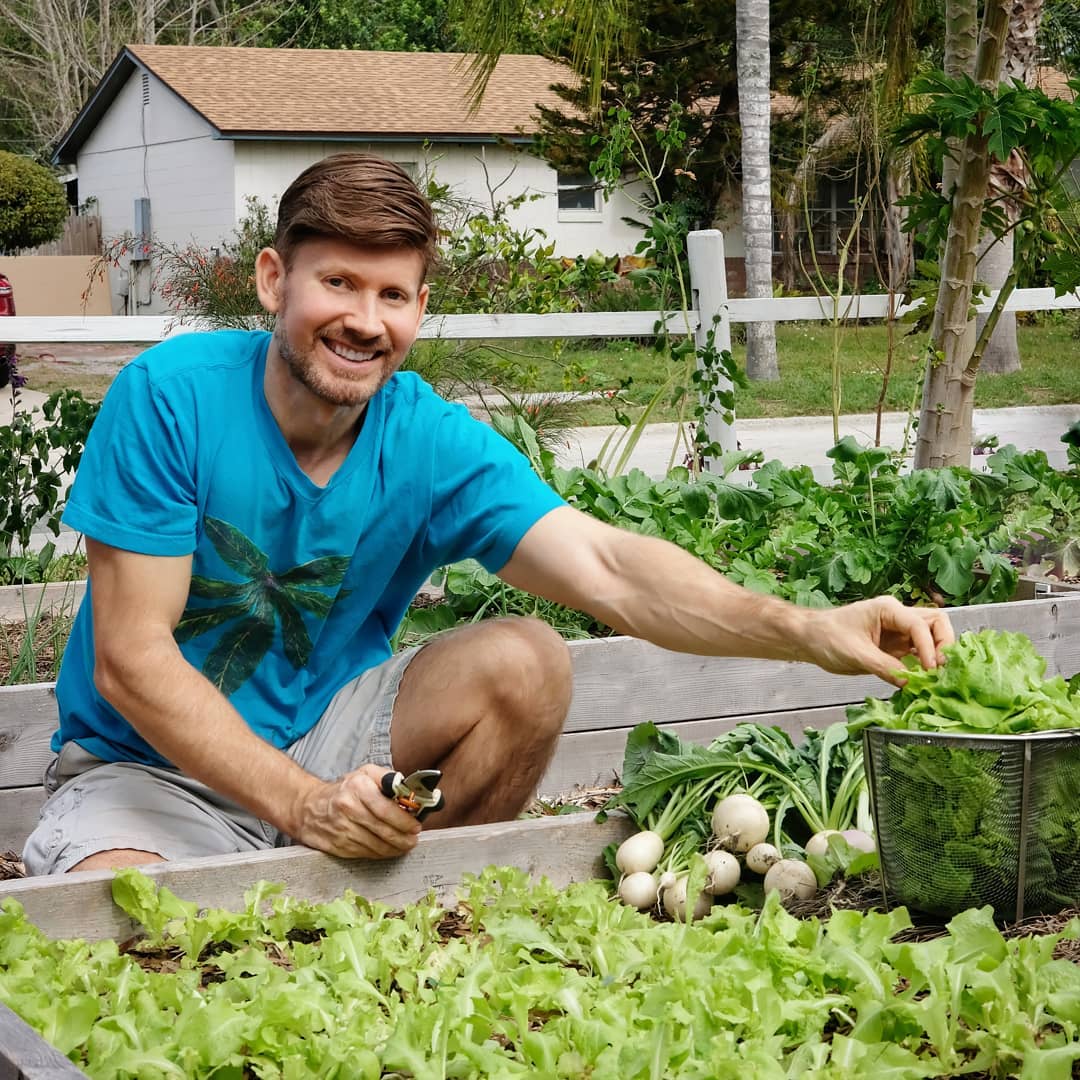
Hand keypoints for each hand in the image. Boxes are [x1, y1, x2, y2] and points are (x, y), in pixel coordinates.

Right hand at [292, 764, 421, 858]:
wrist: (309, 807)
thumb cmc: (344, 789)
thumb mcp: (366, 773)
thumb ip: (389, 779)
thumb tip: (410, 792)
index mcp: (357, 787)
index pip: (385, 809)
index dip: (404, 821)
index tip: (416, 826)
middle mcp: (348, 808)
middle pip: (383, 830)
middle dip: (404, 838)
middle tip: (414, 839)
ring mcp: (342, 830)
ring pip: (376, 846)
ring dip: (395, 849)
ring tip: (405, 845)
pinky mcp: (338, 846)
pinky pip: (366, 854)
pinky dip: (381, 854)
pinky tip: (389, 850)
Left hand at [805, 596, 954, 686]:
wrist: (809, 639)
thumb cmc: (826, 637)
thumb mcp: (855, 654)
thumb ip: (884, 667)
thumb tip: (910, 682)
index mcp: (887, 609)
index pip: (920, 625)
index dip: (929, 647)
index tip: (930, 669)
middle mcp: (897, 616)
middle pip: (935, 622)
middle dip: (942, 644)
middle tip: (939, 668)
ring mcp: (897, 631)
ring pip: (930, 636)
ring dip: (936, 654)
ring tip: (934, 675)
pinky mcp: (894, 646)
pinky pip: (917, 652)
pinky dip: (924, 663)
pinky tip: (923, 678)